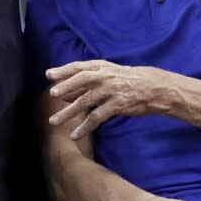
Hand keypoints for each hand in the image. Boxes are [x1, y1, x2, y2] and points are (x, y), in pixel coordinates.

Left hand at [46, 60, 171, 139]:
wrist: (152, 87)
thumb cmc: (127, 80)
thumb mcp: (108, 75)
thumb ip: (86, 83)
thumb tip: (64, 92)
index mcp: (101, 67)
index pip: (79, 67)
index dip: (63, 70)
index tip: (48, 74)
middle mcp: (105, 76)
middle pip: (82, 80)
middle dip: (66, 86)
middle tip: (52, 94)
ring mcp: (111, 90)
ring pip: (86, 101)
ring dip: (68, 112)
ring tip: (54, 121)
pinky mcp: (117, 105)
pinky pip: (97, 117)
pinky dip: (84, 127)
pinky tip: (74, 134)